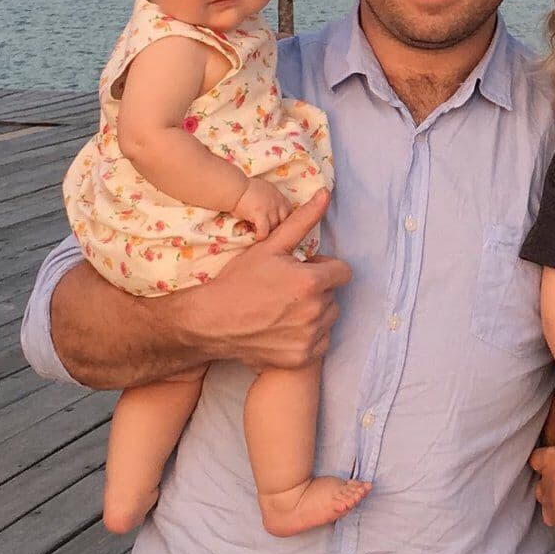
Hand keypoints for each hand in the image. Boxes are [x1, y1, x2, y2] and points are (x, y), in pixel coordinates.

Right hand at [182, 191, 349, 368]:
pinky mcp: (302, 358)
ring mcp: (309, 337)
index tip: (305, 269)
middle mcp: (315, 311)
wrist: (211, 322)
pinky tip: (285, 327)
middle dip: (318, 289)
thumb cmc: (239, 281)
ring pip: (329, 318)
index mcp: (311, 282)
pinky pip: (321, 342)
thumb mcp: (269, 246)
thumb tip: (325, 194)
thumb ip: (302, 221)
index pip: (343, 271)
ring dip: (315, 312)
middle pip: (334, 294)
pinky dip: (309, 336)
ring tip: (286, 308)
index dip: (325, 267)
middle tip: (289, 288)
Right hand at [232, 178, 294, 238]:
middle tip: (270, 231)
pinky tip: (257, 237)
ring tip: (262, 234)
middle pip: (284, 220)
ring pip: (274, 226)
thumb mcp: (263, 188)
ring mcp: (269, 209)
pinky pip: (264, 230)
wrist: (235, 188)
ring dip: (268, 231)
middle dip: (278, 226)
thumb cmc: (244, 188)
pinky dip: (261, 235)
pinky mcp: (260, 214)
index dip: (284, 218)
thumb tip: (269, 205)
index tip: (279, 223)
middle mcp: (277, 202)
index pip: (289, 210)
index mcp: (278, 196)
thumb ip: (270, 197)